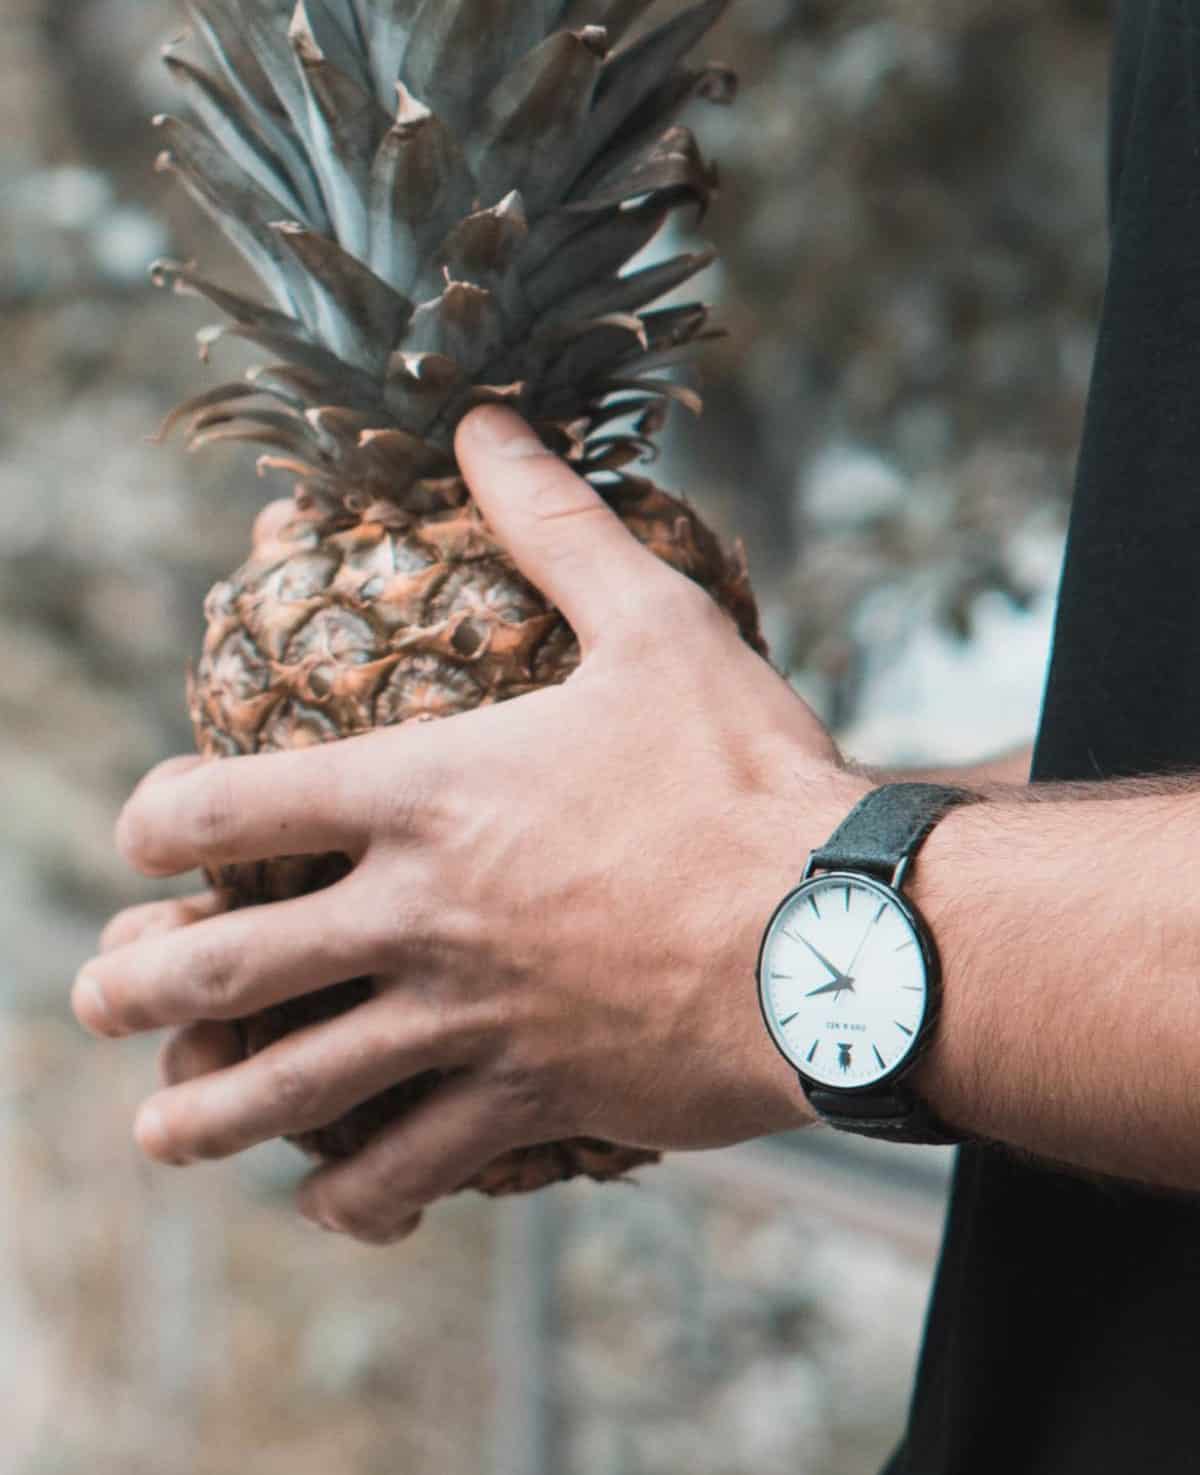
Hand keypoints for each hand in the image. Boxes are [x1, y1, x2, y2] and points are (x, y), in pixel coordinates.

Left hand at [77, 406, 863, 1243]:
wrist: (843, 933)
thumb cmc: (747, 774)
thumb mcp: (658, 624)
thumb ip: (556, 525)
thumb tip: (487, 420)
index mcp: (427, 796)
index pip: (223, 808)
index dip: (159, 821)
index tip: (151, 837)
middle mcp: (420, 915)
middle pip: (225, 970)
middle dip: (136, 988)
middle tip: (102, 995)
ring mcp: (467, 1019)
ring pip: (290, 1091)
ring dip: (202, 1117)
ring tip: (159, 1131)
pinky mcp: (528, 1101)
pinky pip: (408, 1171)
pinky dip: (354, 1195)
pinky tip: (334, 1198)